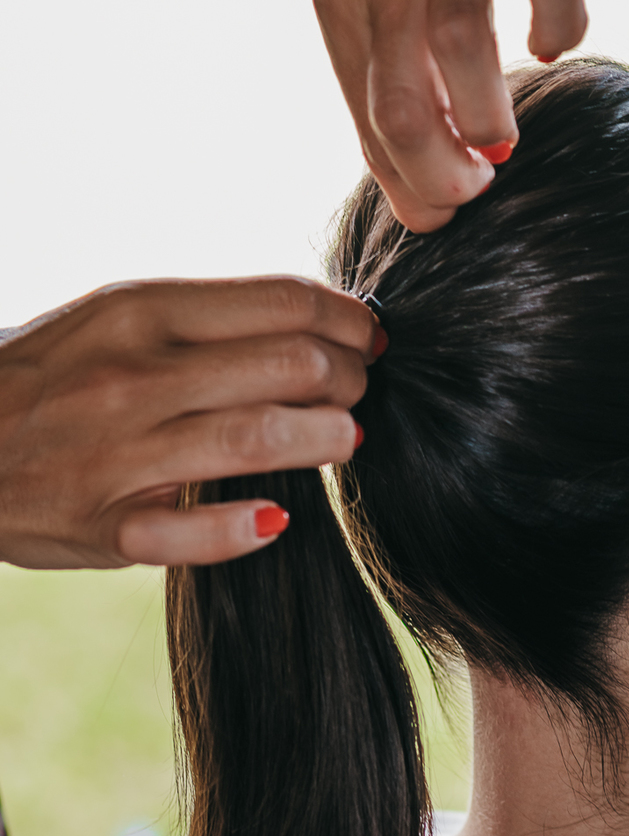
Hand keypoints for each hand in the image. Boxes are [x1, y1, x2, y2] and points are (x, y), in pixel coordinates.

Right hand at [0, 277, 380, 568]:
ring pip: (259, 438)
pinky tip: (278, 517)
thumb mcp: (114, 318)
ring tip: (343, 438)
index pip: (282, 302)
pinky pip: (195, 533)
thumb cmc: (51, 374)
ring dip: (326, 438)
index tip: (370, 336)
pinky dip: (248, 526)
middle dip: (349, 378)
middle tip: (357, 389)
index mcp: (140, 311)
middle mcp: (132, 376)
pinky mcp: (104, 529)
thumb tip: (316, 323)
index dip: (348, 319)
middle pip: (290, 365)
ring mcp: (117, 454)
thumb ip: (205, 321)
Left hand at [313, 0, 586, 230]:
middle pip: (401, 101)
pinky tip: (552, 45)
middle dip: (443, 174)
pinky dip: (558, 30)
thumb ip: (391, 73)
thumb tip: (422, 190)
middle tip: (480, 188)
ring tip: (504, 144)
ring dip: (485, 117)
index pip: (369, 120)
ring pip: (460, 46)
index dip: (411, 186)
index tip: (448, 212)